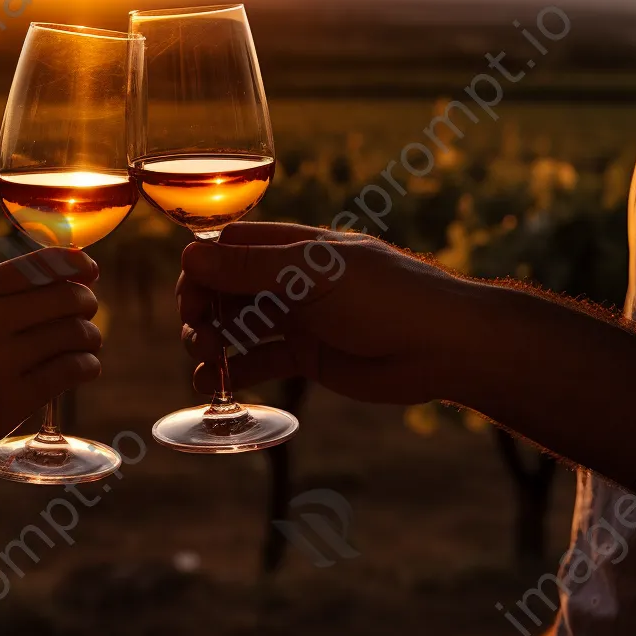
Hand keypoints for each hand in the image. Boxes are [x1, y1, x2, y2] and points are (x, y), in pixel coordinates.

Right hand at [0, 248, 102, 488]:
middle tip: (86, 314)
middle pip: (67, 297)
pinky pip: (71, 371)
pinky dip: (87, 366)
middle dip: (86, 303)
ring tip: (87, 344)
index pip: (41, 264)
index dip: (76, 264)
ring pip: (75, 334)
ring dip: (90, 337)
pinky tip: (85, 368)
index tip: (91, 271)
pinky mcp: (11, 401)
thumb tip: (67, 274)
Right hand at [177, 222, 482, 406]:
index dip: (202, 270)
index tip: (190, 298)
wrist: (446, 346)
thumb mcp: (313, 276)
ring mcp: (297, 317)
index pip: (228, 248)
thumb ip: (251, 269)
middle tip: (199, 336)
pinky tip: (214, 387)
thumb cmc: (386, 296)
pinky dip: (234, 373)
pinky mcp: (307, 355)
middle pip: (226, 288)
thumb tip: (190, 256)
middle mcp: (289, 279)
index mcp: (292, 247)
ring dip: (213, 341)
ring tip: (207, 363)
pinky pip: (259, 361)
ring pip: (238, 325)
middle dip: (203, 310)